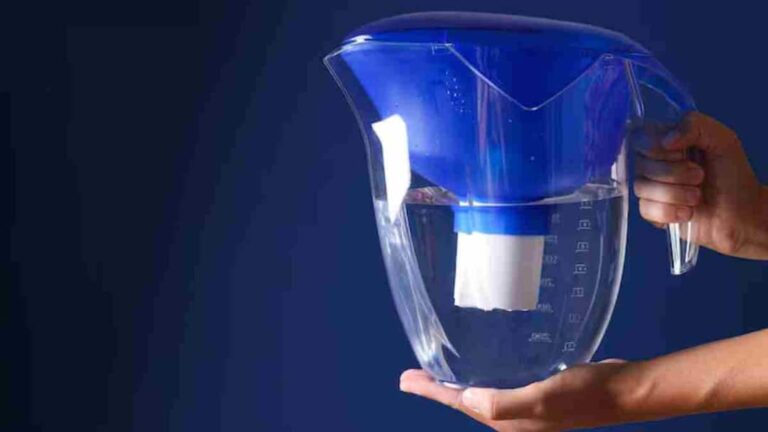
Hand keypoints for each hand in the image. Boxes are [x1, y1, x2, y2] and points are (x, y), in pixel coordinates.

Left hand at [399, 360, 648, 431]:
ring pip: (482, 392)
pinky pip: (501, 382)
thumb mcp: (542, 399)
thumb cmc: (584, 394)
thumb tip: (466, 401)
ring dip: (458, 381)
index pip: (459, 404)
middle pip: (465, 400)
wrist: (624, 391)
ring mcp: (526, 404)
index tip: (404, 379)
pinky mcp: (539, 389)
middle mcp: (512, 417)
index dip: (430, 391)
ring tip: (439, 370)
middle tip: (412, 374)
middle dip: (437, 387)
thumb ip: (504, 403)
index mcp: (507, 421)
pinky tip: (484, 361)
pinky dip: (484, 373)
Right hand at [632, 112, 767, 258]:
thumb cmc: (733, 175)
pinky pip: (646, 209)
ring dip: (676, 194)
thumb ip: (695, 125)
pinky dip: (670, 212)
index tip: (683, 153)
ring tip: (697, 197)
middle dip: (674, 173)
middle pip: (639, 164)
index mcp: (666, 142)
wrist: (743, 213)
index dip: (657, 147)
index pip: (639, 137)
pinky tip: (688, 212)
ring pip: (641, 188)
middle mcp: (654, 164)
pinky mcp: (652, 213)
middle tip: (699, 176)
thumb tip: (666, 141)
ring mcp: (651, 189)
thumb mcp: (722, 139)